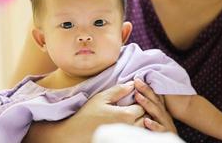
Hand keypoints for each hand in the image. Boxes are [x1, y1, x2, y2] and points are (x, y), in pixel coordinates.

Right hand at [23, 82, 144, 142]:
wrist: (76, 133)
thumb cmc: (87, 114)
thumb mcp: (101, 98)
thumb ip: (118, 90)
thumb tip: (132, 84)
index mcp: (125, 115)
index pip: (142, 106)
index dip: (139, 100)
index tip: (132, 97)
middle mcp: (129, 128)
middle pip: (145, 118)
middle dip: (142, 110)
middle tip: (133, 105)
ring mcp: (126, 136)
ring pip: (143, 128)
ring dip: (140, 120)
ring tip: (131, 114)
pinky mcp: (121, 140)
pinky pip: (136, 135)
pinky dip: (135, 128)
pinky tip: (127, 123)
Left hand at [134, 78, 176, 132]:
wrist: (171, 141)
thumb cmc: (162, 128)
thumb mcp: (157, 115)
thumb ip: (151, 106)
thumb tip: (138, 94)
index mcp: (161, 110)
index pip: (154, 96)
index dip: (146, 87)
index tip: (136, 79)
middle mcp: (164, 115)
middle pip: (155, 101)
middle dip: (146, 91)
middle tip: (136, 82)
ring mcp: (166, 123)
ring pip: (157, 112)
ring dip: (147, 104)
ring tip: (137, 96)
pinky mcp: (166, 133)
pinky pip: (160, 129)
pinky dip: (153, 125)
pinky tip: (145, 120)